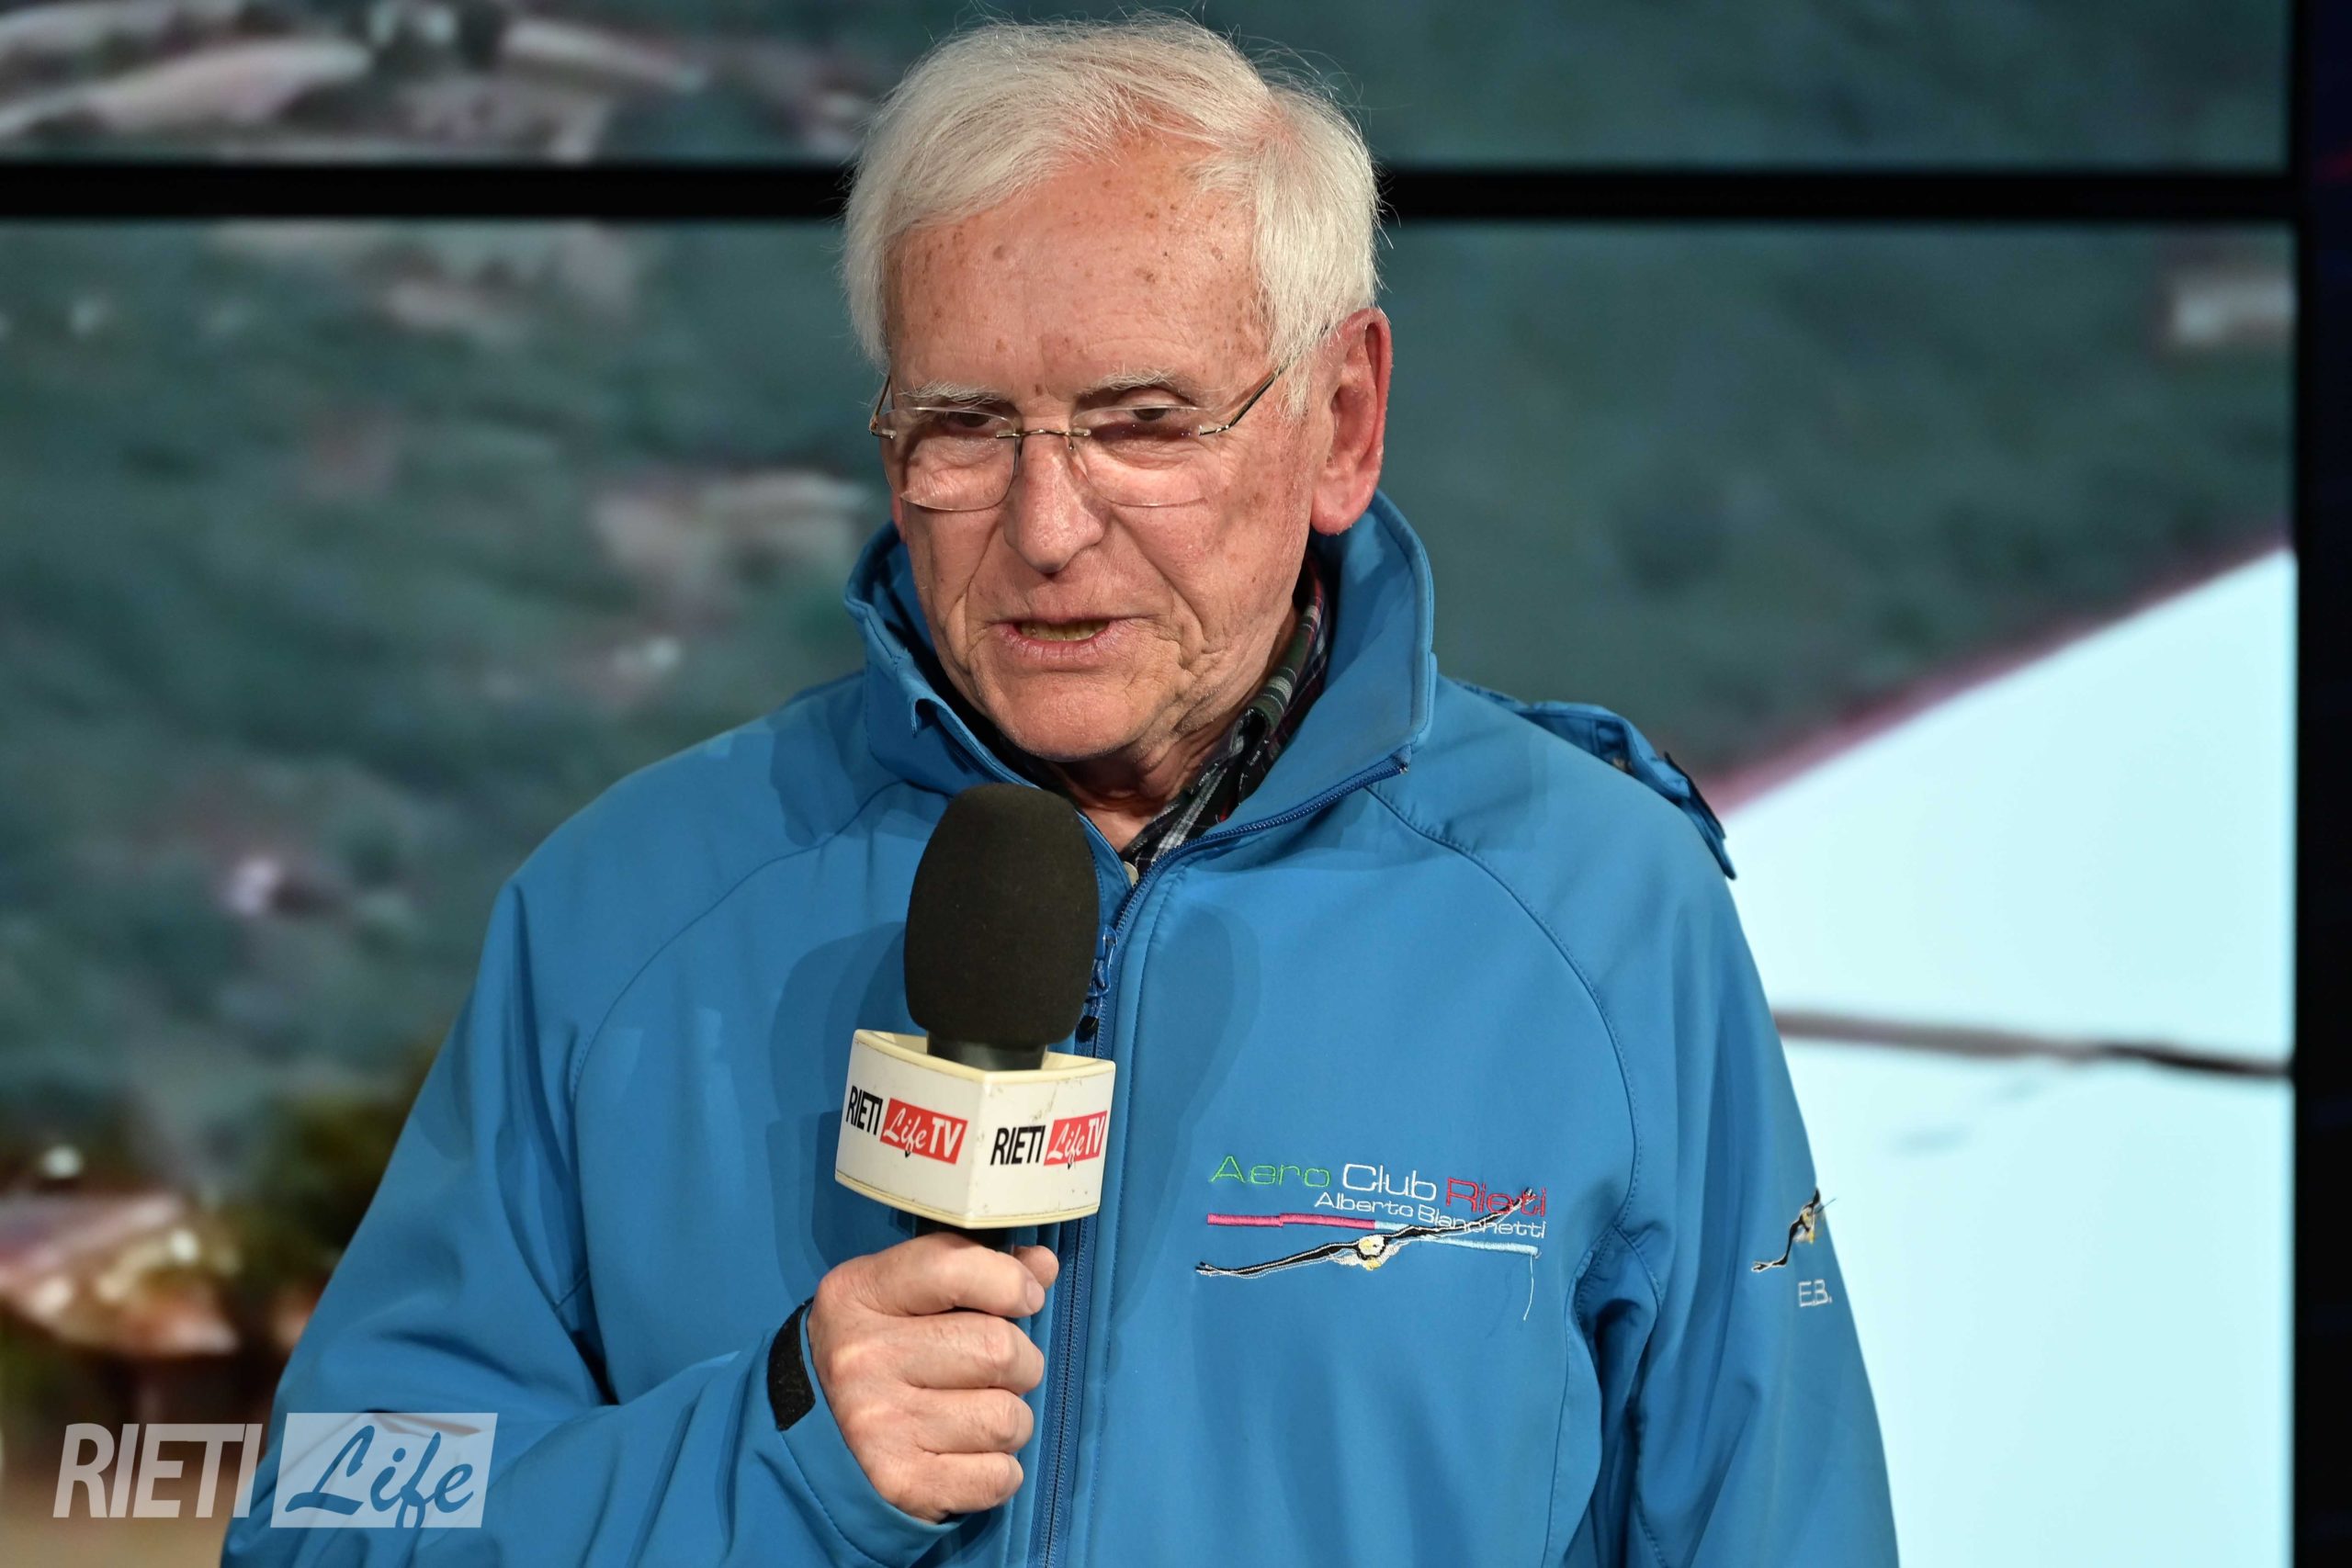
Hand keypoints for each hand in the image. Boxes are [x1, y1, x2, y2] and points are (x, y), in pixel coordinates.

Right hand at [807, 1232, 1058, 1521]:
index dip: (1010, 1281)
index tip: (1024, 1297)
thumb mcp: (907, 1291)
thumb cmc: (881, 1348)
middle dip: (1021, 1361)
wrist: (814, 1432)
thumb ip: (976, 1269)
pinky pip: (999, 1477)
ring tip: (979, 1414)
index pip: (954, 1270)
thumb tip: (1042, 1265)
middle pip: (999, 1350)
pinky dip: (1001, 1470)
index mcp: (860, 1293)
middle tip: (1000, 1369)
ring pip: (1006, 1419)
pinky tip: (970, 1455)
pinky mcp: (899, 1484)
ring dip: (1011, 1419)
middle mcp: (861, 1358)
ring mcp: (877, 1426)